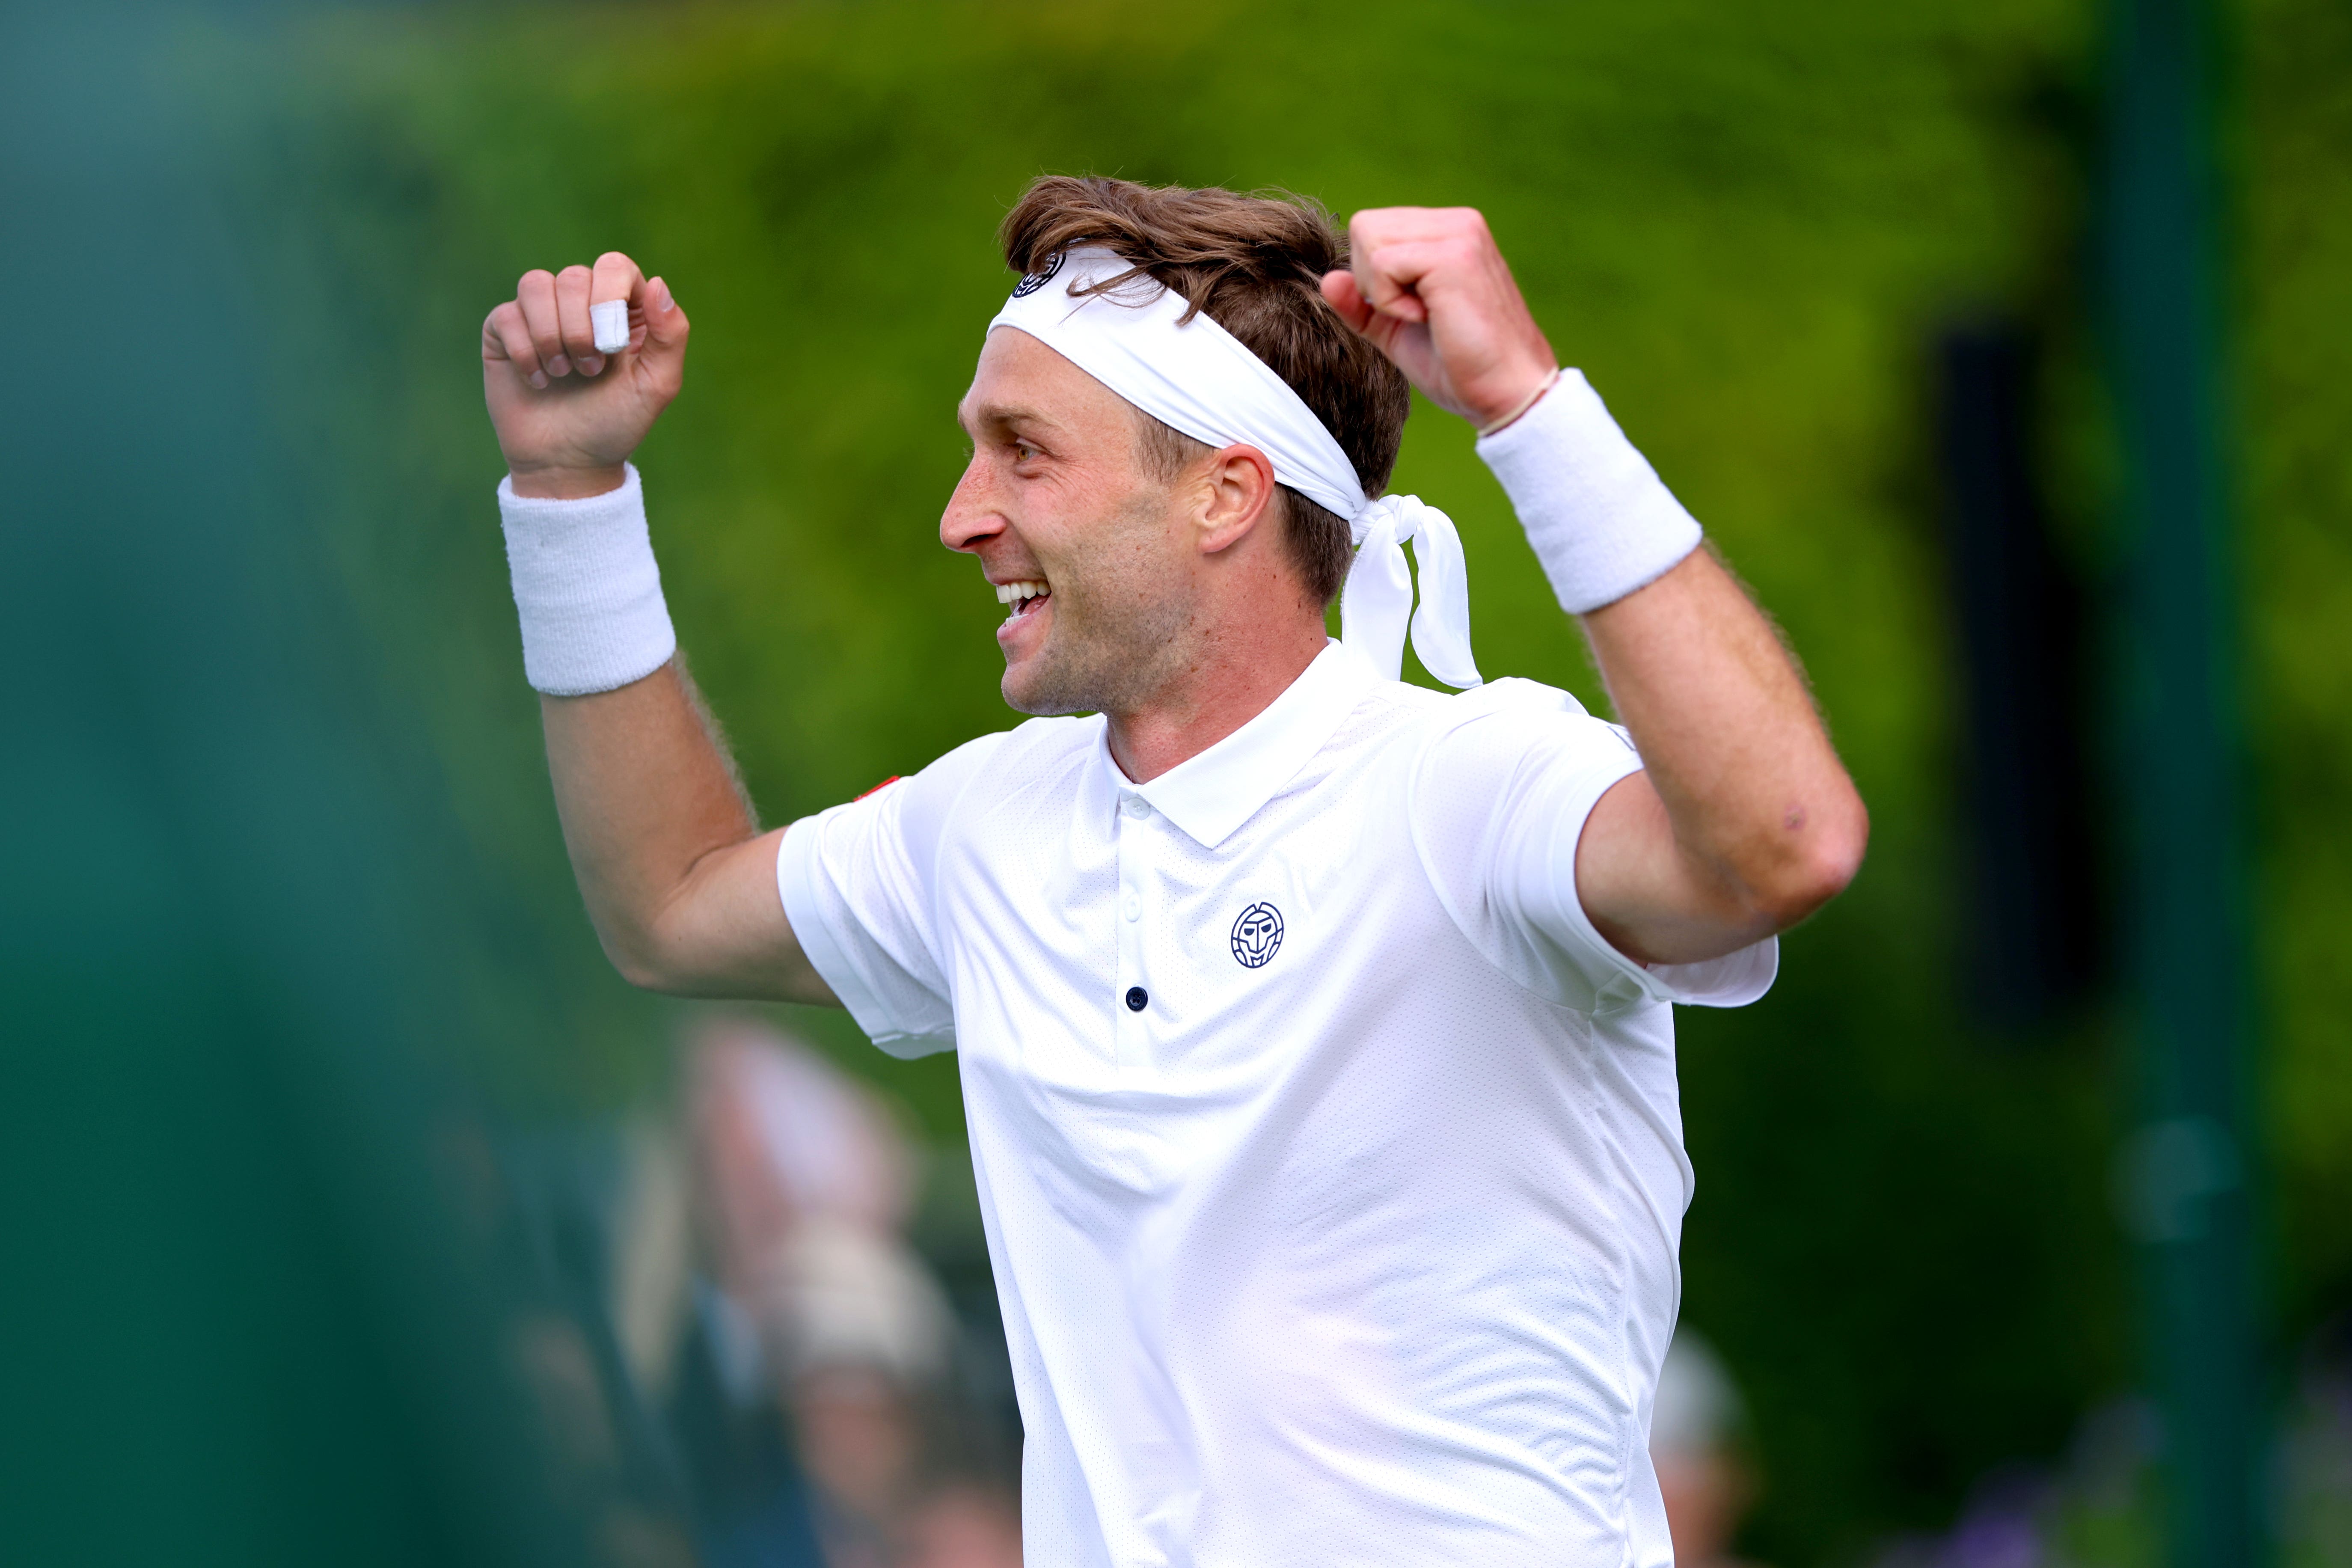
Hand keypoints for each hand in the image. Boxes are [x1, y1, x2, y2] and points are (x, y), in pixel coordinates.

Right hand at [482, 252, 689, 498]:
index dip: (610, 296)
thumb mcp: (657, 385)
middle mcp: (581, 303)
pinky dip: (526, 352)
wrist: (568, 463)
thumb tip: (657, 282)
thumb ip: (671, 334)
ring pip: (536, 284)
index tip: (613, 344)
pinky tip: (540, 381)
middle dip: (582, 330)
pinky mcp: (505, 330)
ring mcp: (540, 314)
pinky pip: (507, 315)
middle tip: (590, 371)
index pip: (614, 265)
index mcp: (623, 309)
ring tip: (564, 374)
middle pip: (573, 276)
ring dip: (552, 336)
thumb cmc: (616, 423)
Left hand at [1320, 208, 1556, 430]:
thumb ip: (1361, 304)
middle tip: (1416, 314)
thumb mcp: (1396, 331)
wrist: (1506, 393)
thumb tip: (1327, 279)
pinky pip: (1382, 264)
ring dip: (1382, 292)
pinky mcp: (1453, 255)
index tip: (1411, 311)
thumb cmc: (1459, 366)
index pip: (1373, 230)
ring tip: (1425, 315)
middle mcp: (1457, 222)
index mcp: (1448, 232)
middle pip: (1365, 227)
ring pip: (1369, 240)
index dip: (1372, 279)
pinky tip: (1428, 318)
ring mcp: (1459, 233)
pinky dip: (1391, 302)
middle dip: (1372, 282)